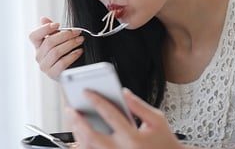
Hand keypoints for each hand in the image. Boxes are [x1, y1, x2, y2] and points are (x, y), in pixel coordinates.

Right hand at [28, 16, 84, 79]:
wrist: (68, 73)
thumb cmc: (63, 54)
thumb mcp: (58, 40)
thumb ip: (52, 30)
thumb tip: (43, 18)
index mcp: (38, 46)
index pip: (33, 36)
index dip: (44, 29)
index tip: (58, 24)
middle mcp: (38, 56)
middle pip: (49, 42)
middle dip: (65, 35)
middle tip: (77, 32)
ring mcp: (44, 66)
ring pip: (56, 52)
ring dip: (70, 44)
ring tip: (80, 40)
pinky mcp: (52, 74)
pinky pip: (62, 63)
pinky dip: (72, 55)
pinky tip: (79, 51)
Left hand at [68, 88, 183, 148]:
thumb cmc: (164, 141)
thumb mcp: (157, 119)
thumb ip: (139, 105)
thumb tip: (123, 92)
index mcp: (133, 138)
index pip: (110, 115)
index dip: (97, 100)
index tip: (86, 91)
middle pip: (92, 136)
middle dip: (79, 122)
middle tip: (70, 109)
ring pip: (89, 148)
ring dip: (78, 134)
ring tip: (73, 120)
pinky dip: (84, 145)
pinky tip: (81, 135)